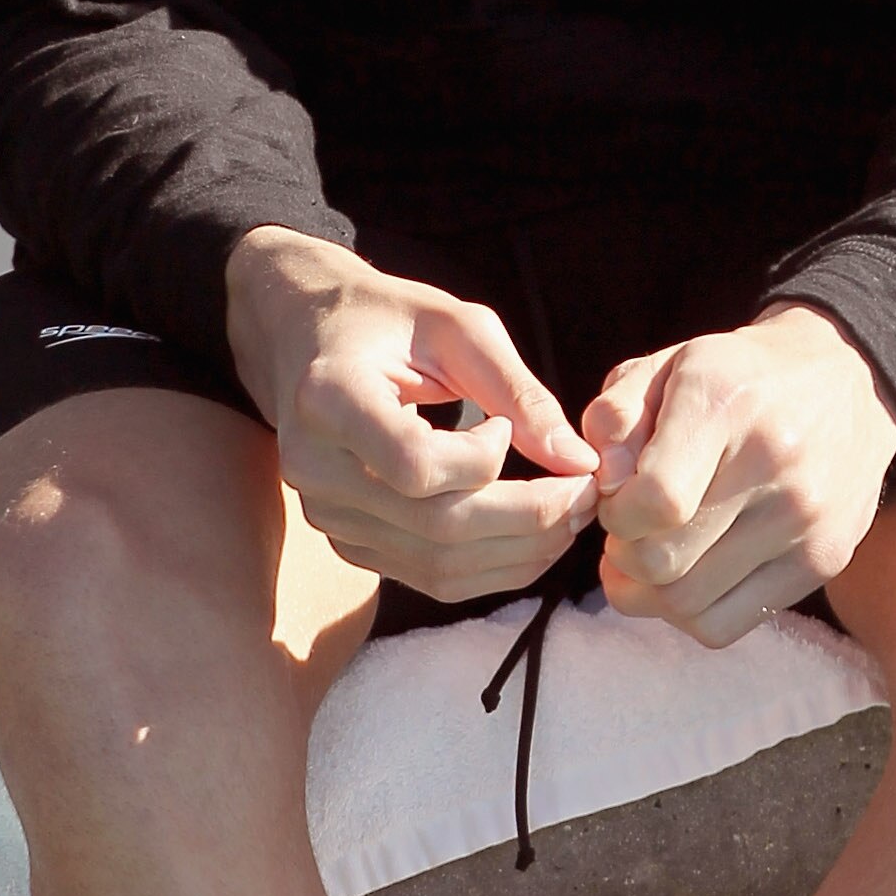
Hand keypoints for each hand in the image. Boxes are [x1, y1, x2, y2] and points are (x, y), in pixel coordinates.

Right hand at [226, 228, 596, 600]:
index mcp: (330, 398)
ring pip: (438, 564)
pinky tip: (532, 533)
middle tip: (585, 492)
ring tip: (570, 514)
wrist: (309, 335)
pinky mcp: (347, 541)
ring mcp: (326, 513)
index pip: (416, 464)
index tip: (508, 424)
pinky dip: (493, 565)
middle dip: (530, 517)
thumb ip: (518, 392)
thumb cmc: (389, 319)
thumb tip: (580, 462)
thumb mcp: (456, 327)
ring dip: (522, 550)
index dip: (486, 459)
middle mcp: (315, 467)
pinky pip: (428, 576)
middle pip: (437, 526)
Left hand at [584, 304, 895, 647]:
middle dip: (624, 554)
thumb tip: (603, 483)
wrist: (847, 384)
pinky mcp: (823, 561)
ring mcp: (805, 521)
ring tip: (652, 552)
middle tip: (629, 530)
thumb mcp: (666, 367)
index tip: (620, 498)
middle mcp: (774, 464)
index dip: (617, 513)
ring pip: (688, 605)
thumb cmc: (738, 378)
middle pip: (664, 562)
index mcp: (724, 404)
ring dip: (648, 591)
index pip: (654, 502)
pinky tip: (688, 576)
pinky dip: (688, 614)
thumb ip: (613, 417)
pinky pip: (725, 627)